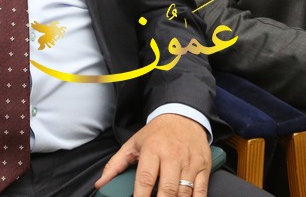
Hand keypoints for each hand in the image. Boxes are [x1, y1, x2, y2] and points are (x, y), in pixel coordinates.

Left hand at [95, 114, 209, 195]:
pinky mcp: (204, 166)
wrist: (183, 116)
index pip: (146, 179)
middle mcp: (172, 156)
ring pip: (184, 192)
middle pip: (167, 189)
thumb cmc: (157, 134)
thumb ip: (115, 165)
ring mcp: (190, 162)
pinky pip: (201, 191)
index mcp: (153, 150)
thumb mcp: (133, 144)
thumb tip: (101, 184)